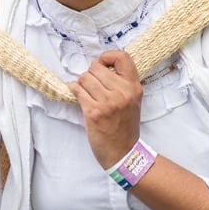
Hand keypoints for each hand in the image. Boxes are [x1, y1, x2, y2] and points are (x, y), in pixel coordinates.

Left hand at [69, 49, 142, 168]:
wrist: (123, 152)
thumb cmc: (125, 127)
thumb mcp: (133, 101)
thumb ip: (123, 84)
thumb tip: (102, 67)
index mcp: (134, 87)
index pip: (122, 57)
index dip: (108, 57)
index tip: (102, 64)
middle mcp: (122, 92)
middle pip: (96, 67)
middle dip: (90, 73)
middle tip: (91, 84)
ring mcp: (108, 102)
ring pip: (84, 78)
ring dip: (81, 83)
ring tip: (86, 92)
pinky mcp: (93, 112)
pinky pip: (77, 90)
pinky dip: (74, 90)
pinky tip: (78, 95)